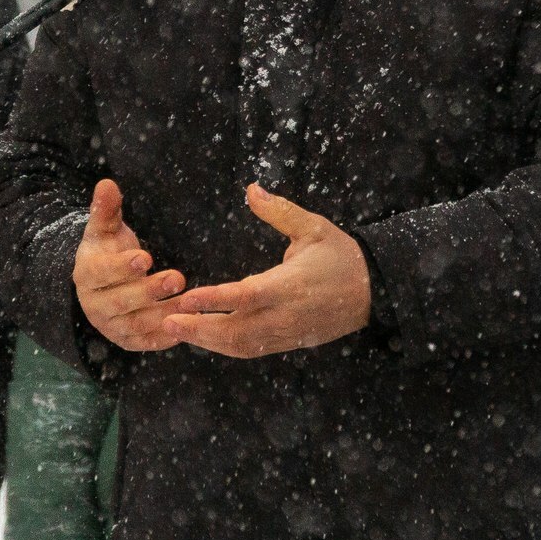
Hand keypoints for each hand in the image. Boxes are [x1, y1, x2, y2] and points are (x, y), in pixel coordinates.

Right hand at [73, 179, 183, 352]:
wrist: (104, 285)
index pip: (100, 272)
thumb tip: (107, 184)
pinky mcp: (128, 341)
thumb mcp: (105, 229)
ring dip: (165, 314)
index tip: (145, 257)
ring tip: (192, 302)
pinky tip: (188, 325)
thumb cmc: (108, 250)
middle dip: (149, 291)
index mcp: (85, 275)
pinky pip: (147, 342)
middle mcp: (94, 305)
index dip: (121, 266)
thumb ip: (106, 209)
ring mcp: (110, 326)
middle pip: (120, 301)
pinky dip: (167, 337)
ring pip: (136, 324)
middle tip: (178, 278)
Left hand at [159, 185, 371, 359]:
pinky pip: (251, 350)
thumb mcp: (314, 227)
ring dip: (207, 341)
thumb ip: (281, 212)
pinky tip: (203, 338)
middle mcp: (285, 315)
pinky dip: (224, 347)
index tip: (188, 296)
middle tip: (167, 319)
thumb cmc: (341, 256)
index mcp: (291, 285)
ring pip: (241, 346)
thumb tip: (251, 189)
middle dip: (200, 329)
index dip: (216, 299)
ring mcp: (286, 333)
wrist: (373, 292)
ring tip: (176, 329)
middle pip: (236, 331)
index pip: (247, 296)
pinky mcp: (288, 343)